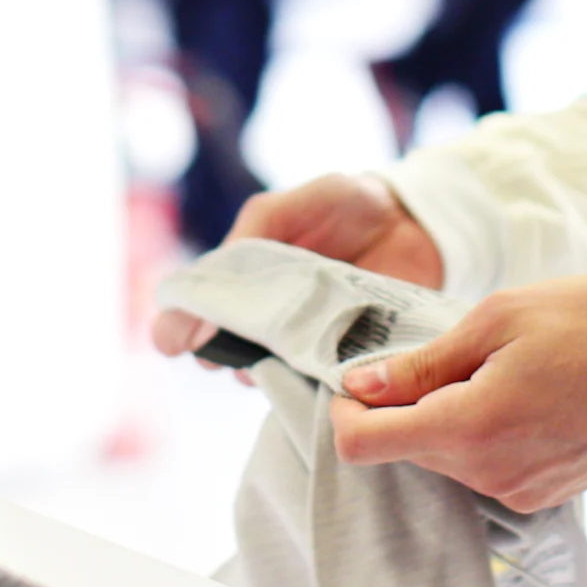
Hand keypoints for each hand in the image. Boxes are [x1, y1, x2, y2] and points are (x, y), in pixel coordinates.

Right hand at [149, 172, 442, 357]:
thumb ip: (257, 228)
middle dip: (216, 356)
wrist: (414, 222)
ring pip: (269, 373)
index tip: (172, 341)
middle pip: (225, 350)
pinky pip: (319, 384)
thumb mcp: (298, 202)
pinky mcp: (345, 361)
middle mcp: (267, 318)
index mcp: (245, 277)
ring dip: (264, 371)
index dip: (177, 327)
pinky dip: (312, 383)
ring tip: (274, 357)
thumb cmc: (346, 205)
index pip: (197, 309)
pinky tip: (314, 373)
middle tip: (220, 354)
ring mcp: (305, 343)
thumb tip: (214, 274)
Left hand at [328, 274, 586, 512]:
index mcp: (469, 428)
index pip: (362, 444)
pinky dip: (483, 430)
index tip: (359, 375)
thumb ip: (425, 361)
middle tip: (443, 348)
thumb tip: (362, 384)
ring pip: (445, 456)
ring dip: (447, 414)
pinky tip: (525, 388)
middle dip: (401, 403)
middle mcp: (488, 475)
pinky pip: (485, 465)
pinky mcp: (544, 493)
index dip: (345, 408)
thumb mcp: (503, 317)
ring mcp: (519, 491)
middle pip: (403, 449)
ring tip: (499, 362)